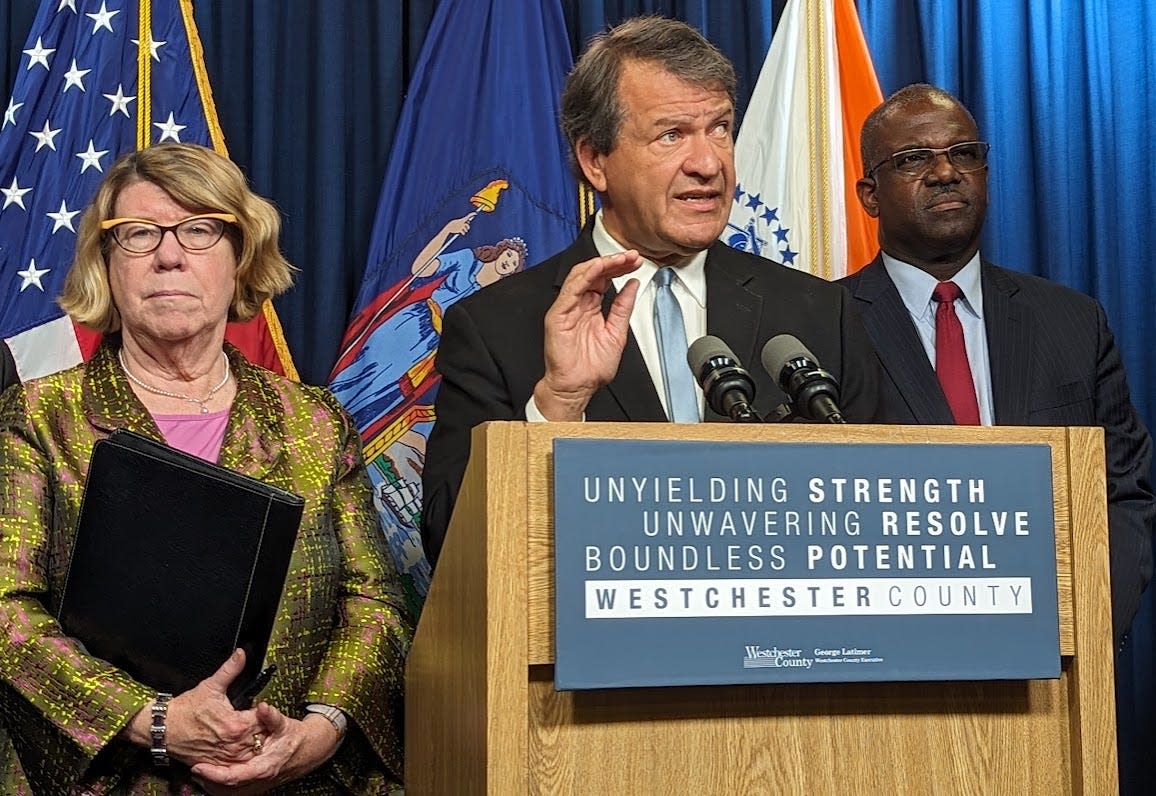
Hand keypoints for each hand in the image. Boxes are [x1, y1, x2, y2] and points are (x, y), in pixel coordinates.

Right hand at [164, 649, 261, 766]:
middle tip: (257, 720)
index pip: (265, 720)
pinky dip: (241, 757)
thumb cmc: (185, 709)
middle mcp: (233, 744)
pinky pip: (237, 765)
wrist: (163, 728)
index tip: (262, 707)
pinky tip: (239, 747)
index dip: (266, 712)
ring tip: (250, 734)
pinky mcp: (217, 765)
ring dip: (254, 744)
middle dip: (263, 729)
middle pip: (261, 738)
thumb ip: (230, 669)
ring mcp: (225, 757)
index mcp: (236, 724)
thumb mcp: (210, 686)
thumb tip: (242, 654)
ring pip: (252, 754)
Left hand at [192, 702, 339, 793]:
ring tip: (199, 772)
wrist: (309, 751)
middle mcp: (259, 781)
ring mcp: (257, 786)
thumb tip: (263, 707)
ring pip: (228, 794)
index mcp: (264, 767)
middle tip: (194, 768)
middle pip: (226, 789)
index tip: (198, 766)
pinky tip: (210, 777)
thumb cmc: (294, 737)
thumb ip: (272, 717)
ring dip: (211, 785)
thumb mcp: (285, 724)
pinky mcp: (255, 786)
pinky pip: (232, 792)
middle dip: (207, 780)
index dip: (214, 774)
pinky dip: (219, 787)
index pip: (234, 777)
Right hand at [443, 212, 475, 236]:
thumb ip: (464, 221)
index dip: (472, 214)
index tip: (475, 213)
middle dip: (468, 227)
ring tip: (462, 231)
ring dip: (465, 231)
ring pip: (467, 230)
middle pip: (468, 224)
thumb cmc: (454, 224)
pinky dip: (463, 233)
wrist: (449, 227)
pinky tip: (461, 233)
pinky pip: (464, 233)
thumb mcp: (458, 221)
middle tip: (467, 228)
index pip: (468, 216)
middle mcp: (462, 222)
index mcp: (462, 219)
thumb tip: (469, 221)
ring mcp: (461, 226)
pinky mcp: (460, 230)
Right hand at [533, 251, 641, 419]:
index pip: (604, 279)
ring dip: (602, 264)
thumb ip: (623, 307)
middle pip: (594, 273)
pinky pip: (570, 290)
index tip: (635, 261)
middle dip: (614, 261)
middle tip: (631, 256)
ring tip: (620, 258)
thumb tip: (633, 285)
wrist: (577, 387)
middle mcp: (578, 305)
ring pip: (581, 276)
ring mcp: (567, 308)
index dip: (619, 267)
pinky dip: (584, 276)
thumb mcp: (616, 332)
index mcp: (590, 308)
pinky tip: (599, 268)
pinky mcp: (558, 316)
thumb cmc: (591, 368)